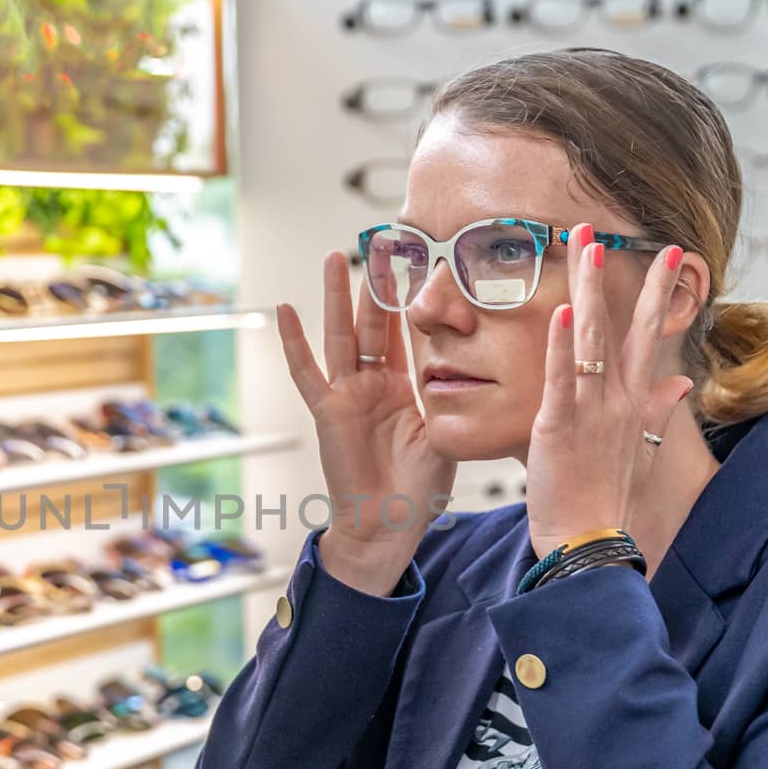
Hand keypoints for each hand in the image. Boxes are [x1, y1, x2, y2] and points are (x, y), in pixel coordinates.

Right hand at [276, 252, 457, 593]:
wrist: (389, 526)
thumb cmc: (417, 489)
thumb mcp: (444, 434)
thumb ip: (449, 399)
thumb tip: (483, 370)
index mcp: (402, 387)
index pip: (405, 332)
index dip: (409, 298)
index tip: (417, 260)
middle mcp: (372, 385)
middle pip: (373, 323)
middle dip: (377, 283)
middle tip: (382, 242)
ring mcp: (348, 395)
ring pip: (341, 336)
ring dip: (337, 298)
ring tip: (335, 257)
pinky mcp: (329, 412)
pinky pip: (308, 372)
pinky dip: (294, 343)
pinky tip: (284, 310)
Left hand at [524, 224, 694, 561]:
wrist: (590, 540)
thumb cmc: (607, 498)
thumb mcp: (639, 451)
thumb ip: (659, 412)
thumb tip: (682, 384)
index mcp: (635, 401)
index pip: (648, 334)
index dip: (657, 292)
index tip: (670, 254)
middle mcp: (618, 398)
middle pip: (621, 324)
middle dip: (613, 275)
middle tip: (603, 229)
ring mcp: (591, 409)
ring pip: (591, 338)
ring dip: (587, 289)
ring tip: (583, 246)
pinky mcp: (559, 424)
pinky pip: (563, 376)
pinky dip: (562, 344)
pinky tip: (563, 311)